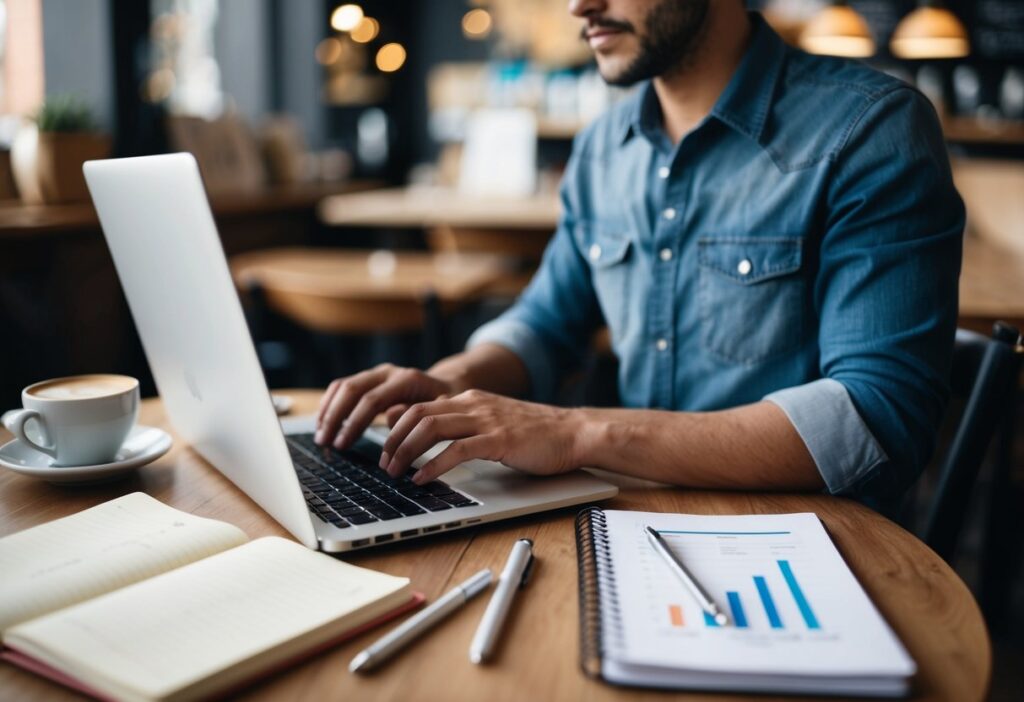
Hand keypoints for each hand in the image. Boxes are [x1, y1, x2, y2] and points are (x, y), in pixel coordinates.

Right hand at [315, 364, 460, 448]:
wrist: (448, 386)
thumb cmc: (446, 403)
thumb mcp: (441, 411)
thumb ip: (418, 414)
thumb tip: (390, 417)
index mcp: (407, 380)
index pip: (372, 400)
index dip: (354, 423)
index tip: (343, 445)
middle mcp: (388, 373)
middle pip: (352, 390)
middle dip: (335, 418)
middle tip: (325, 443)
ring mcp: (377, 374)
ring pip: (343, 386)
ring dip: (328, 411)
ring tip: (320, 435)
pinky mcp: (369, 379)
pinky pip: (342, 387)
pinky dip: (330, 404)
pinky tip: (323, 422)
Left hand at [379, 389, 585, 483]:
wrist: (574, 432)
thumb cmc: (537, 434)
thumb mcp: (492, 422)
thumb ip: (463, 425)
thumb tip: (430, 436)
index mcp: (471, 400)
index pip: (420, 406)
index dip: (396, 428)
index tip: (386, 449)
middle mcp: (474, 405)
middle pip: (418, 416)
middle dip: (394, 441)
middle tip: (385, 465)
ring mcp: (487, 421)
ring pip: (432, 429)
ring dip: (407, 453)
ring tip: (396, 473)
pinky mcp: (499, 440)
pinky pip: (457, 450)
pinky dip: (434, 466)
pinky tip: (423, 479)